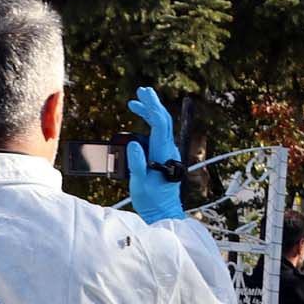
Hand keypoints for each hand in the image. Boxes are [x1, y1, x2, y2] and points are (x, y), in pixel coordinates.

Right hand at [126, 86, 185, 224]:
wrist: (163, 212)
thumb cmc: (152, 200)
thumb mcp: (140, 183)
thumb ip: (137, 163)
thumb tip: (134, 143)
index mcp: (163, 153)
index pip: (160, 124)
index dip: (152, 107)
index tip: (142, 95)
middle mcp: (168, 150)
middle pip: (163, 121)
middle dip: (152, 104)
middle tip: (141, 91)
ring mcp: (167, 152)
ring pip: (161, 127)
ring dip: (149, 113)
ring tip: (135, 104)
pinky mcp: (164, 156)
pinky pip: (158, 135)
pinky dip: (149, 124)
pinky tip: (140, 121)